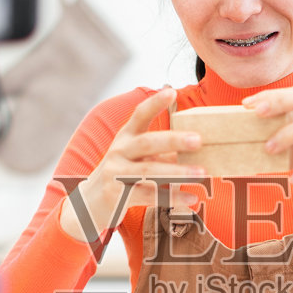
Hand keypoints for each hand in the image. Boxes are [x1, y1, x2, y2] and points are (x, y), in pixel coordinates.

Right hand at [59, 88, 205, 243]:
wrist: (91, 201)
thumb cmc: (123, 172)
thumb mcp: (138, 156)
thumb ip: (163, 151)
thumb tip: (200, 148)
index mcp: (126, 136)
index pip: (140, 115)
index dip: (155, 103)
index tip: (171, 91)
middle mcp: (119, 151)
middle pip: (147, 143)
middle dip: (174, 140)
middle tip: (199, 140)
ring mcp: (116, 173)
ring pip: (148, 171)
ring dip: (177, 172)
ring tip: (201, 174)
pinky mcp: (118, 195)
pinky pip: (149, 196)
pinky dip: (172, 197)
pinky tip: (191, 199)